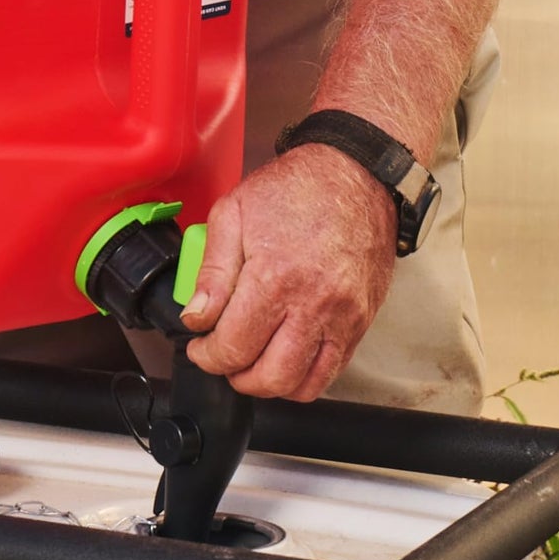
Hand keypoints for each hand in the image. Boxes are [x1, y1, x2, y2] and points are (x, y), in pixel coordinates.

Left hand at [179, 144, 398, 401]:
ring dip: (270, 385)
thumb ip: (211, 270)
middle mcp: (313, 304)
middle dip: (236, 376)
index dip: (207, 356)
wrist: (356, 174)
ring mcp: (343, 317)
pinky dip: (305, 377)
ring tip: (252, 362)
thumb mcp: (234, 212)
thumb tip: (196, 317)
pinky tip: (285, 355)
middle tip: (223, 358)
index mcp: (274, 277)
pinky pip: (333, 371)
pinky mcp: (362, 321)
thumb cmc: (296, 187)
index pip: (233, 347)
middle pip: (269, 377)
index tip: (199, 348)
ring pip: (303, 385)